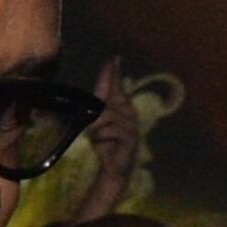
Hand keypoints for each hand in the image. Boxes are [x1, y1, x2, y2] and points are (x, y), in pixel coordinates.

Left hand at [87, 57, 140, 185]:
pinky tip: (102, 144)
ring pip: (107, 117)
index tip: (115, 58)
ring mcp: (132, 126)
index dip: (114, 73)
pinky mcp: (131, 138)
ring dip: (97, 129)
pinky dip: (102, 137)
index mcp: (122, 107)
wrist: (112, 168)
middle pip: (106, 104)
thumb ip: (99, 104)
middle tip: (93, 131)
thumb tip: (99, 85)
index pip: (117, 86)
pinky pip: (112, 130)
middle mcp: (130, 113)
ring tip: (97, 139)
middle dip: (95, 117)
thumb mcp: (98, 122)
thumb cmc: (106, 144)